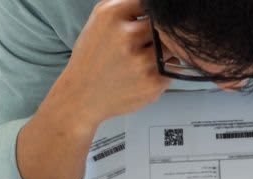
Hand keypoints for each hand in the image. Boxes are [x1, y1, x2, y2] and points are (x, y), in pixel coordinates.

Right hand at [54, 0, 169, 127]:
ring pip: (170, 47)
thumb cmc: (93, 56)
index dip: (151, 14)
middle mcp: (126, 36)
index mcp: (112, 15)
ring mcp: (140, 61)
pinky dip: (161, 70)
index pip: (150, 4)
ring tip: (140, 59)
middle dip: (156, 34)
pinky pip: (171, 68)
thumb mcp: (101, 20)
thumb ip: (128, 6)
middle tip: (143, 44)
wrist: (81, 95)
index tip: (147, 22)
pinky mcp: (151, 83)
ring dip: (162, 52)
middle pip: (163, 25)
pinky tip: (141, 74)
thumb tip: (159, 7)